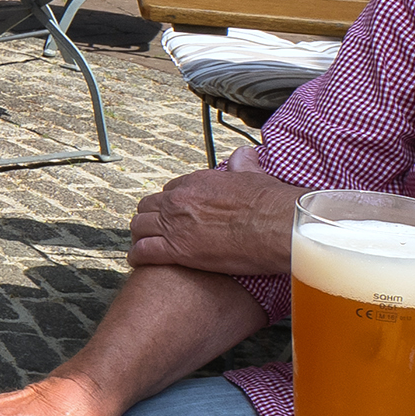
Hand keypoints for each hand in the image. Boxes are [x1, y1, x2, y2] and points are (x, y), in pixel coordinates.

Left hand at [123, 164, 300, 281]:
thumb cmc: (270, 205)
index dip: (171, 204)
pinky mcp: (176, 249)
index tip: (175, 214)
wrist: (277, 226)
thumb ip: (244, 165)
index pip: (171, 190)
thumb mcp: (255, 176)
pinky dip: (138, 256)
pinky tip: (138, 261)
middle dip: (150, 218)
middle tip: (155, 230)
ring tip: (144, 245)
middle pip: (148, 206)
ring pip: (139, 226)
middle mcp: (180, 200)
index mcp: (197, 183)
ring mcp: (175, 224)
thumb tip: (244, 154)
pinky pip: (143, 251)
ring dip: (141, 235)